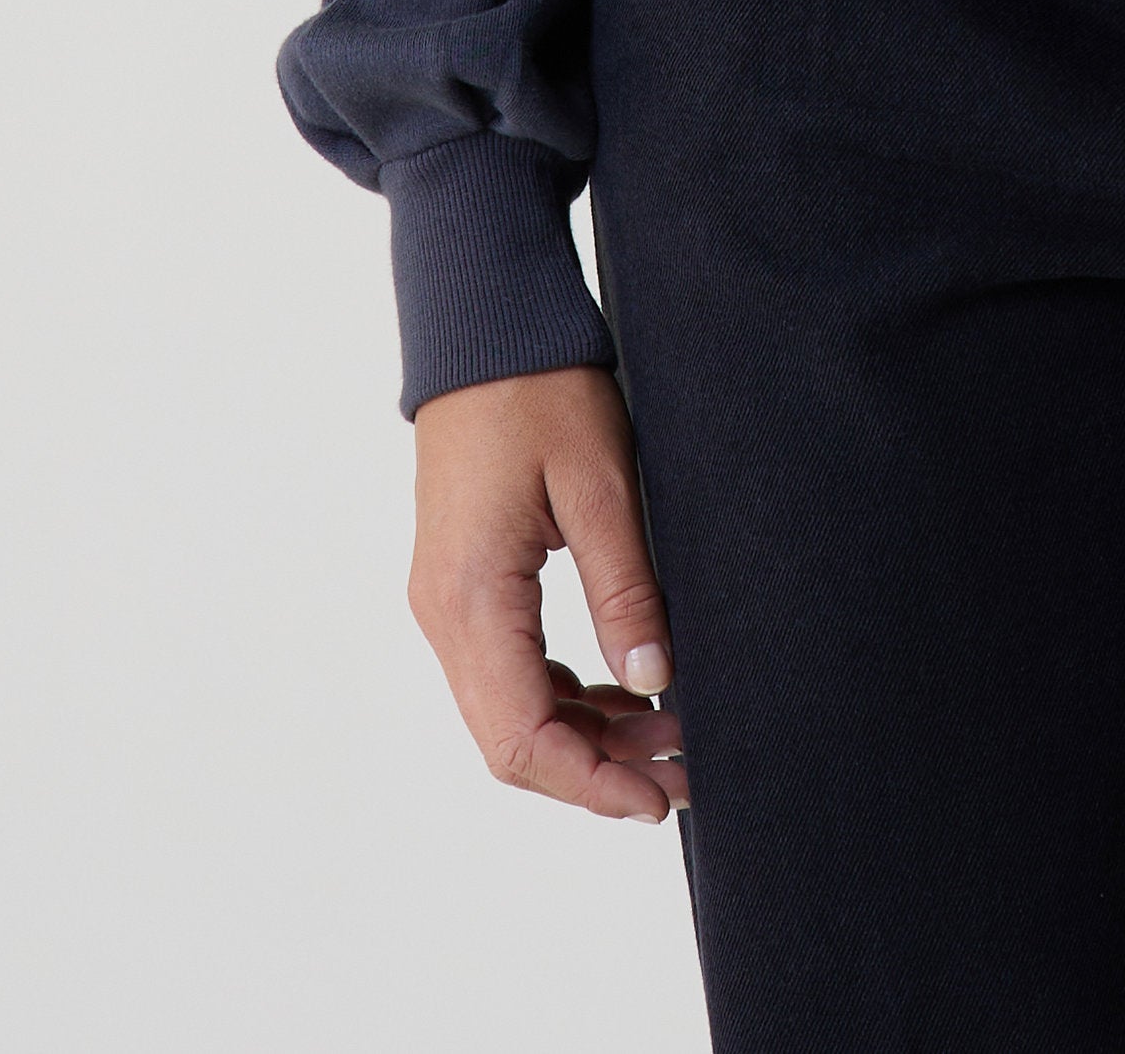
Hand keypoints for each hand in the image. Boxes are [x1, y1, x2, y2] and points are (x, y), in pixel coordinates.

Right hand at [408, 364, 683, 821]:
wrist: (485, 325)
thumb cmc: (540, 387)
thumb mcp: (601, 483)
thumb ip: (625, 588)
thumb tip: (654, 683)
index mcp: (470, 597)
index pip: (520, 738)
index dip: (590, 784)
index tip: (659, 801)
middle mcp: (443, 612)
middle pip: (510, 739)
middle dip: (595, 770)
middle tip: (681, 774)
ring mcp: (447, 599)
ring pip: (508, 709)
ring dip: (584, 734)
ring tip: (668, 732)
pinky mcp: (462, 582)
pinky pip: (506, 668)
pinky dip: (562, 694)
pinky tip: (623, 685)